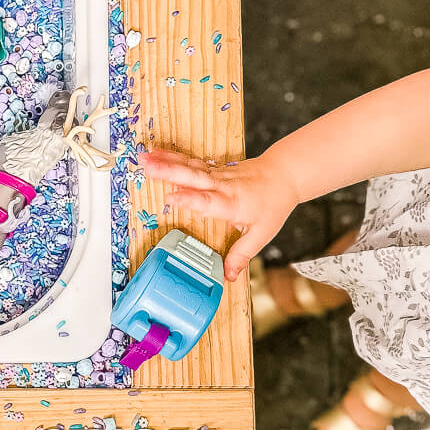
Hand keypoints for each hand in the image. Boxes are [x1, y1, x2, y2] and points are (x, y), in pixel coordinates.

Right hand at [140, 147, 296, 280]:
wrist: (285, 174)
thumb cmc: (274, 203)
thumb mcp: (262, 234)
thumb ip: (242, 254)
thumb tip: (228, 276)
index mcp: (232, 203)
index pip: (208, 201)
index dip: (189, 199)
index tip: (171, 197)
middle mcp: (222, 186)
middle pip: (193, 177)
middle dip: (169, 171)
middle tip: (147, 167)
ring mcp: (217, 174)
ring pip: (189, 166)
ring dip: (165, 161)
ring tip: (144, 157)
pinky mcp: (214, 168)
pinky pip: (191, 162)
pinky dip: (172, 156)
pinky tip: (157, 153)